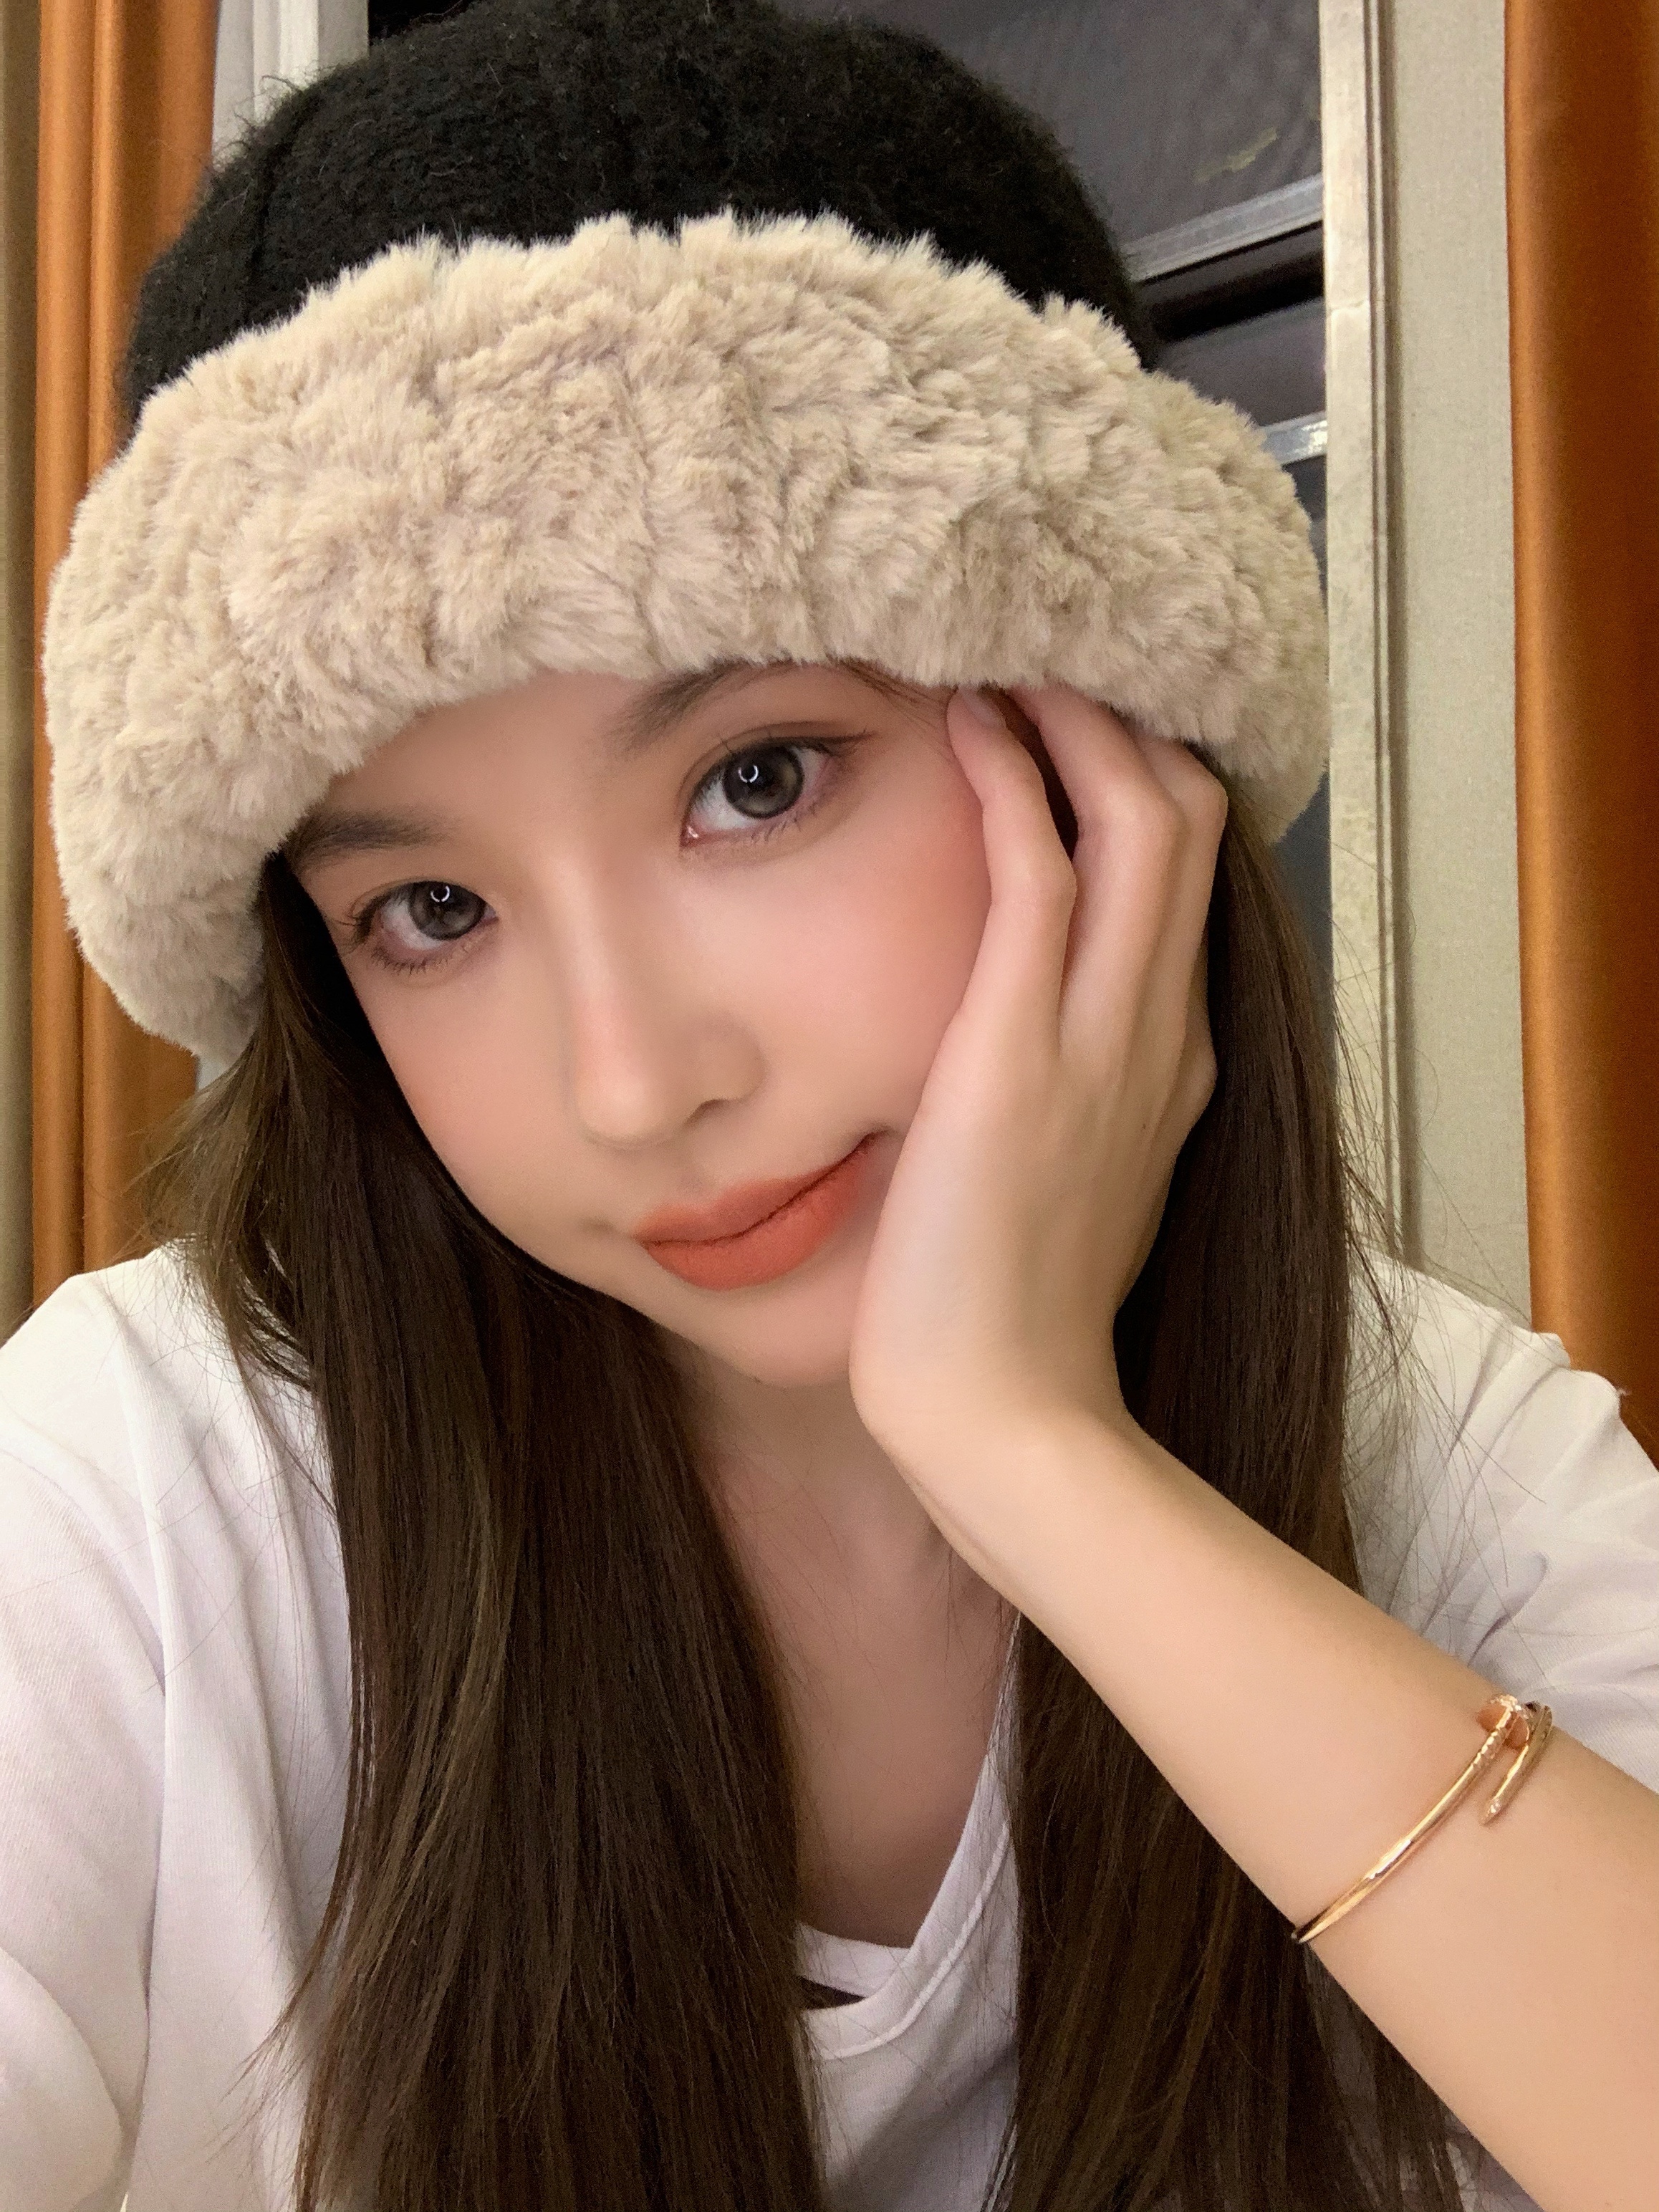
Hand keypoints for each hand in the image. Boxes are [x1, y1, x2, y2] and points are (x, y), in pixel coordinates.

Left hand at [845, 684, 1226, 1536]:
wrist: (1004, 1411)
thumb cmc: (1011, 1309)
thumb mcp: (1065, 1179)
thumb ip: (1064, 1094)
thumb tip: (1000, 1039)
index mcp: (1173, 1060)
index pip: (1185, 878)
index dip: (1141, 781)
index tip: (1072, 727)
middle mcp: (1161, 1029)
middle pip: (1186, 819)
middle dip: (1122, 722)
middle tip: (1041, 665)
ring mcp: (1104, 1034)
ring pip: (1138, 816)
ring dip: (1072, 723)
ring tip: (1002, 668)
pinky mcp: (1021, 1047)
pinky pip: (1035, 866)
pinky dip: (1007, 777)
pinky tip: (962, 724)